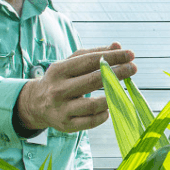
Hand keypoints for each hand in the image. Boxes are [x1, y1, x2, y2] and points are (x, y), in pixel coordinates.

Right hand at [16, 42, 136, 132]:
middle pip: (93, 81)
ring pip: (93, 105)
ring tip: (121, 90)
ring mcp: (61, 109)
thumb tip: (117, 45)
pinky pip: (90, 122)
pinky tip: (108, 108)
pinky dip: (103, 115)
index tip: (130, 54)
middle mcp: (58, 89)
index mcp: (59, 70)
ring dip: (112, 97)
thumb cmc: (60, 79)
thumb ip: (94, 53)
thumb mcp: (71, 63)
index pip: (89, 61)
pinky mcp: (65, 125)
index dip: (112, 57)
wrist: (36, 104)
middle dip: (117, 73)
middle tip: (133, 68)